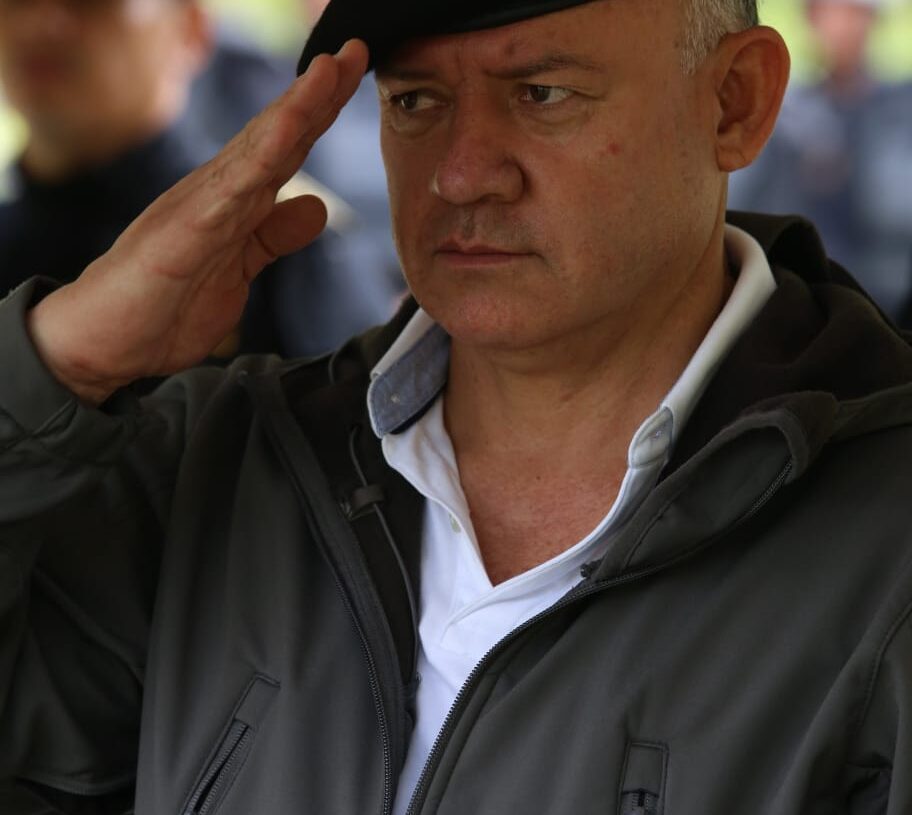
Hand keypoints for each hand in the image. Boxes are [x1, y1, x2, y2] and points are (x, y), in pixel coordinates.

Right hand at [26, 39, 368, 404]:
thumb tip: (315, 207)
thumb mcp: (239, 270)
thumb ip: (273, 236)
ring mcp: (200, 208)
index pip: (286, 149)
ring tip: (329, 71)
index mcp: (234, 201)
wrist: (107, 343)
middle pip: (277, 135)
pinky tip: (285, 135)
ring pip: (257, 152)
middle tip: (356, 51)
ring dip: (295, 110)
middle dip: (319, 93)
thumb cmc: (165, 304)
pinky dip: (257, 162)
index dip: (322, 112)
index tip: (358, 77)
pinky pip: (227, 193)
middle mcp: (218, 193)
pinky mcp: (183, 233)